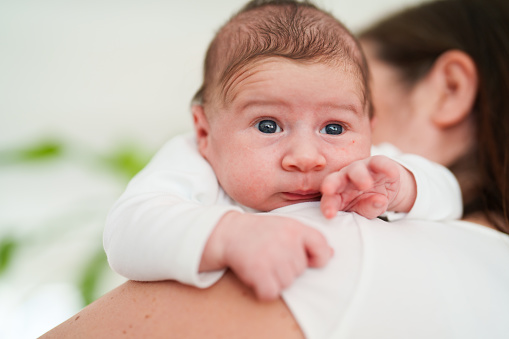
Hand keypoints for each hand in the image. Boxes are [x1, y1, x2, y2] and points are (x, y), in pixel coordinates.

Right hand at [200, 211, 332, 300]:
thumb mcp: (285, 226)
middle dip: (286, 268)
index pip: (322, 247)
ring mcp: (272, 255)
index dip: (317, 258)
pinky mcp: (258, 269)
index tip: (306, 258)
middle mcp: (286, 240)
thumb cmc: (259, 231)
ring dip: (274, 279)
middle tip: (270, 255)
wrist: (227, 232)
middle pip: (300, 270)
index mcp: (296, 228)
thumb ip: (308, 239)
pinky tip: (256, 276)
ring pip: (286, 283)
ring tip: (262, 263)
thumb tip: (331, 254)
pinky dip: (263, 290)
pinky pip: (271, 292)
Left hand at [320, 155, 415, 218]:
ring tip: (366, 185)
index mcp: (337, 192)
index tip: (329, 215)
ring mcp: (360, 168)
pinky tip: (392, 173)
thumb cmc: (368, 201)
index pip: (329, 199)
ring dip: (359, 176)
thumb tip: (377, 201)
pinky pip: (379, 162)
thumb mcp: (366, 210)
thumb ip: (367, 209)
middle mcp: (345, 178)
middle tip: (328, 190)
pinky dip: (385, 167)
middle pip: (335, 179)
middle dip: (331, 184)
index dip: (328, 205)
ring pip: (356, 169)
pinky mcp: (377, 162)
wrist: (385, 187)